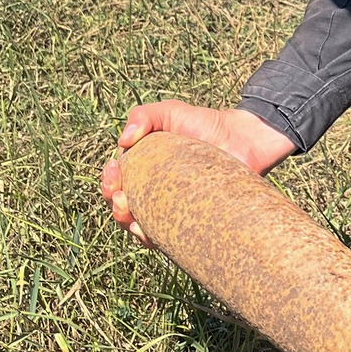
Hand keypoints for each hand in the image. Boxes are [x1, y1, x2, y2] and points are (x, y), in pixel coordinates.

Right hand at [101, 100, 294, 237]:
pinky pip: (166, 238)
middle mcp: (152, 190)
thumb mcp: (169, 112)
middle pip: (123, 207)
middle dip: (115, 205)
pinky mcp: (188, 222)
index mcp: (142, 167)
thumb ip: (143, 116)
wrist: (242, 139)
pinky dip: (154, 239)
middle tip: (121, 197)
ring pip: (140, 226)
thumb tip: (123, 141)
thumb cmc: (204, 123)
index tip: (114, 174)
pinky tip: (150, 233)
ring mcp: (170, 208)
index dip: (108, 181)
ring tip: (132, 217)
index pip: (116, 180)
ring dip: (129, 225)